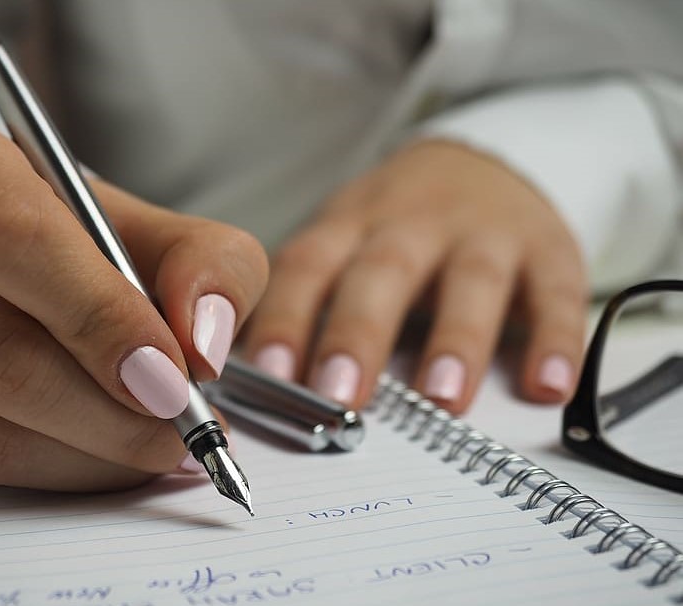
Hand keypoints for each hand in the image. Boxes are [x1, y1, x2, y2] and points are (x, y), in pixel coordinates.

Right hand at [0, 116, 267, 490]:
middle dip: (110, 410)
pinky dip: (57, 473)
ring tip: (160, 444)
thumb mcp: (164, 228)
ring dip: (92, 454)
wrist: (11, 266)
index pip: (13, 241)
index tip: (173, 375)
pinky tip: (104, 451)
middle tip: (184, 428)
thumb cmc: (86, 239)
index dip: (100, 317)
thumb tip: (202, 344)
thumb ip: (209, 266)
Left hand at [243, 140, 586, 411]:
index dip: (287, 318)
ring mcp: (484, 233)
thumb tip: (255, 383)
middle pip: (383, 272)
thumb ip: (309, 302)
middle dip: (359, 333)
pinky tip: (547, 386)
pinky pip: (557, 293)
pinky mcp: (548, 249)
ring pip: (471, 281)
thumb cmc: (396, 226)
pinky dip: (555, 339)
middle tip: (340, 395)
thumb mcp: (344, 242)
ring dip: (456, 339)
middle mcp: (414, 224)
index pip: (308, 267)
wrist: (482, 163)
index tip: (270, 375)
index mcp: (351, 225)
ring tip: (442, 399)